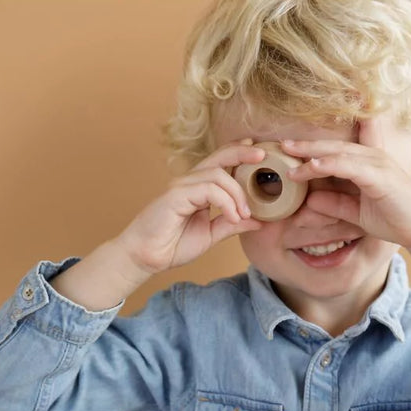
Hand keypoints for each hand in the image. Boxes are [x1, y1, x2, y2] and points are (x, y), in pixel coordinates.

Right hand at [116, 141, 263, 274]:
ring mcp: (181, 186)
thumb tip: (258, 221)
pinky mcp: (176, 195)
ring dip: (237, 195)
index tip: (258, 154)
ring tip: (243, 215)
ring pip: (218, 176)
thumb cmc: (173, 245)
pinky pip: (209, 190)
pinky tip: (233, 216)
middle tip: (262, 159)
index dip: (239, 153)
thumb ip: (232, 225)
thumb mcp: (211, 234)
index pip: (220, 162)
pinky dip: (226, 203)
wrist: (148, 257)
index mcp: (198, 188)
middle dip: (242, 154)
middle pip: (220, 157)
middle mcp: (189, 182)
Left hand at [282, 117, 410, 251]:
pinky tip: (312, 166)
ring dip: (312, 153)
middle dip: (305, 146)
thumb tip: (309, 203)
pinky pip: (350, 166)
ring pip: (338, 153)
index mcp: (365, 164)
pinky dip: (330, 164)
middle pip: (331, 147)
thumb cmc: (392, 219)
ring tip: (289, 152)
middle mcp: (371, 158)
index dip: (311, 149)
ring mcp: (376, 164)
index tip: (287, 150)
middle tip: (280, 144)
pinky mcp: (380, 176)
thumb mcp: (355, 214)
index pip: (334, 152)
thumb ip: (334, 206)